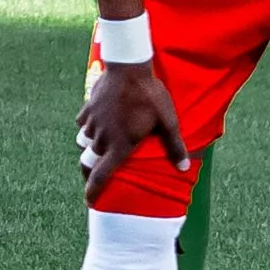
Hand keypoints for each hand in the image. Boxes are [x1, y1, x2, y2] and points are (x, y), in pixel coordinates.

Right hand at [76, 56, 189, 204]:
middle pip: (91, 161)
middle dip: (91, 170)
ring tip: (103, 145)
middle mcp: (102, 139)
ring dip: (94, 146)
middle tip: (94, 176)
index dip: (93, 191)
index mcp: (120, 146)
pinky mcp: (86, 110)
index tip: (89, 201)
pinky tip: (101, 121)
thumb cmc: (150, 96)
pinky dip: (91, 126)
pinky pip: (84, 124)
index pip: (100, 176)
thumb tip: (184, 168)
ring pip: (87, 142)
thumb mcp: (167, 121)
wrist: (128, 68)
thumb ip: (174, 146)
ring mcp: (92, 124)